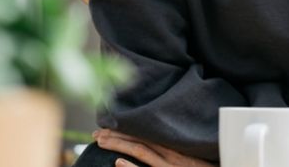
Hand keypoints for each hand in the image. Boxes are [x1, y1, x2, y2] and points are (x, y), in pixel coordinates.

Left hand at [92, 129, 214, 166]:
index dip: (125, 128)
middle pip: (139, 139)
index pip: (146, 132)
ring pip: (141, 151)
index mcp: (176, 145)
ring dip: (118, 144)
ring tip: (101, 142)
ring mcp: (171, 166)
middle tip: (96, 133)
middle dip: (115, 135)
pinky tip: (118, 163)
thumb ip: (176, 149)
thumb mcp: (192, 156)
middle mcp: (172, 153)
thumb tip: (156, 144)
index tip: (107, 125)